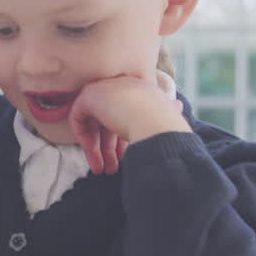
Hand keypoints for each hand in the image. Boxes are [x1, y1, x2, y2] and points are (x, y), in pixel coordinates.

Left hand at [69, 76, 188, 174]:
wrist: (155, 120)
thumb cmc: (166, 124)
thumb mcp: (170, 115)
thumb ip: (170, 110)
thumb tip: (178, 105)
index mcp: (141, 89)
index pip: (127, 114)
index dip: (123, 140)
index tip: (125, 158)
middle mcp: (122, 85)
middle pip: (109, 120)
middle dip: (109, 148)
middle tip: (110, 169)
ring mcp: (105, 87)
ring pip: (94, 122)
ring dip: (96, 148)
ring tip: (100, 171)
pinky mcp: (89, 94)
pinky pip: (78, 116)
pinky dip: (83, 135)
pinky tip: (92, 153)